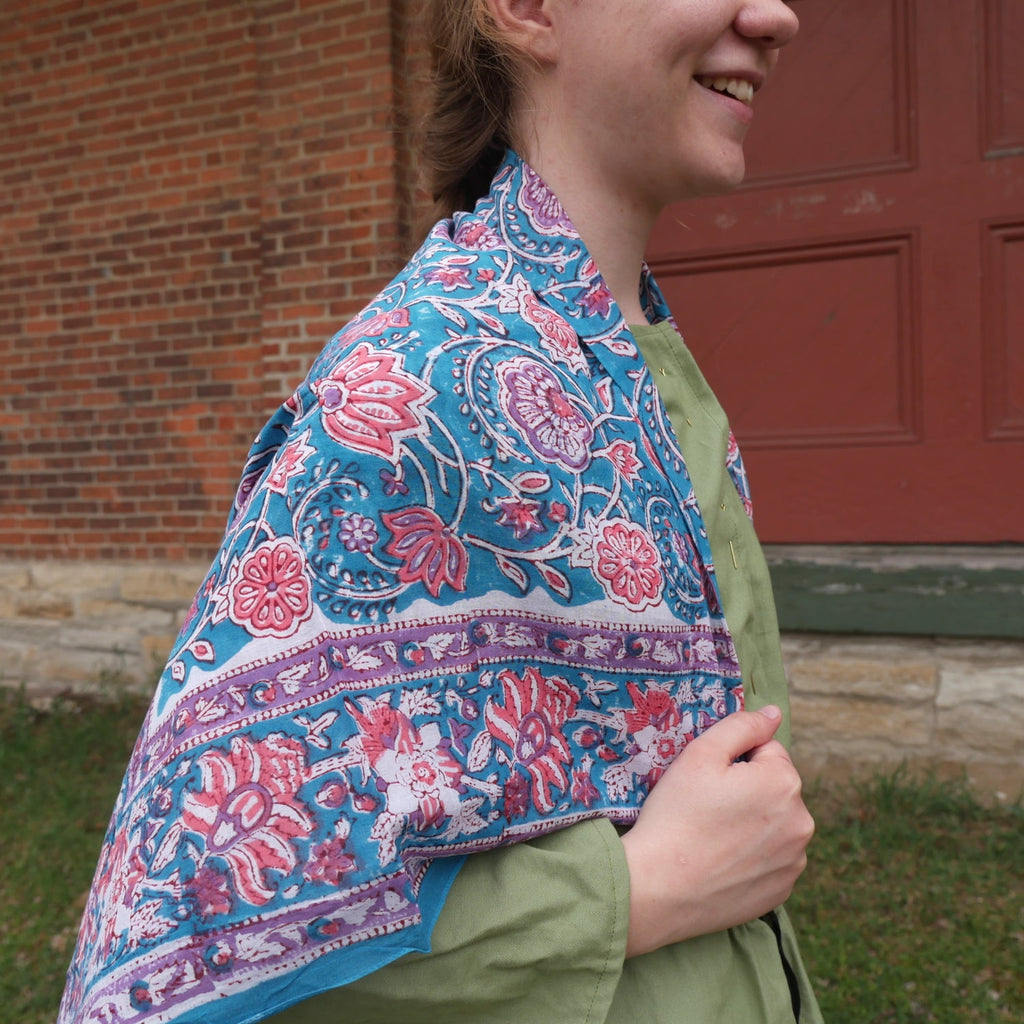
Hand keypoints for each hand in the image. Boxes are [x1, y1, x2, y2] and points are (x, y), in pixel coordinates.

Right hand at [620, 705, 813, 956]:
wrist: (659, 888)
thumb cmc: (676, 815)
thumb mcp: (700, 754)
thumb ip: (742, 726)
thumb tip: (773, 713)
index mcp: (784, 782)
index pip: (766, 752)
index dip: (733, 761)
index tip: (708, 781)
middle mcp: (801, 822)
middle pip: (774, 788)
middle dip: (747, 791)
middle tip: (706, 808)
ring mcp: (794, 861)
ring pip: (774, 824)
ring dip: (753, 823)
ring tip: (712, 836)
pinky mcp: (782, 891)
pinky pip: (771, 859)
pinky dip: (751, 856)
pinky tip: (721, 861)